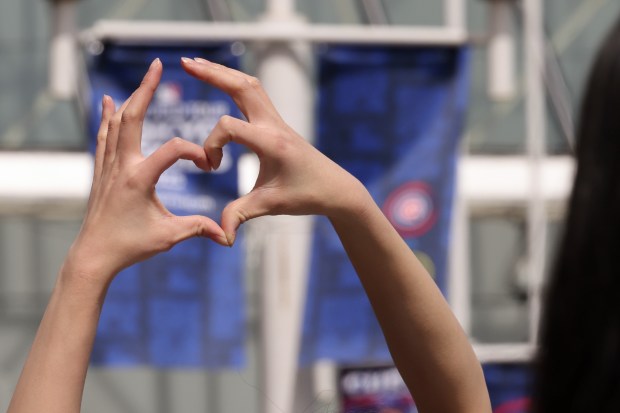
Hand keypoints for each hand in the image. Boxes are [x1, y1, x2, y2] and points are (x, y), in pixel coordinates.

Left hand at [65, 59, 227, 284]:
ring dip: (130, 99)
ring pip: (116, 123)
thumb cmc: (131, 246)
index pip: (171, 150)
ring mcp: (108, 167)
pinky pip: (103, 136)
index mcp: (139, 179)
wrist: (94, 255)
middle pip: (132, 118)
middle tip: (156, 66)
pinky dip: (107, 117)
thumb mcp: (169, 236)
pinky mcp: (101, 172)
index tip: (208, 165)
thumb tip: (227, 234)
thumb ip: (198, 228)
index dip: (194, 152)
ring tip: (142, 79)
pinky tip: (108, 103)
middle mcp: (121, 167)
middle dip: (145, 90)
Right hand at [181, 57, 369, 244]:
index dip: (211, 145)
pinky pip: (255, 94)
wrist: (336, 188)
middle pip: (241, 86)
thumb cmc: (306, 195)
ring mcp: (277, 120)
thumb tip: (220, 236)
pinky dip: (235, 83)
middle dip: (212, 74)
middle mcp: (274, 125)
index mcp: (271, 142)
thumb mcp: (272, 206)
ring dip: (223, 73)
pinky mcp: (277, 123)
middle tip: (185, 63)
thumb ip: (242, 214)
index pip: (229, 127)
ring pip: (249, 84)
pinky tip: (221, 80)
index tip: (212, 168)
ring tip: (196, 64)